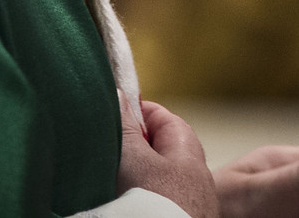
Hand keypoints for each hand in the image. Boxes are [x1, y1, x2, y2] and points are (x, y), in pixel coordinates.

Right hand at [118, 100, 218, 217]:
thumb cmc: (156, 206)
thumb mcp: (133, 158)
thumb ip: (124, 126)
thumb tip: (118, 93)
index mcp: (188, 149)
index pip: (160, 116)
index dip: (133, 112)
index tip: (109, 116)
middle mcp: (194, 174)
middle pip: (156, 148)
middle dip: (130, 147)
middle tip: (105, 152)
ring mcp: (189, 202)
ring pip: (154, 177)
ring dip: (132, 176)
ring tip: (108, 180)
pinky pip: (157, 198)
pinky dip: (138, 197)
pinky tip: (120, 202)